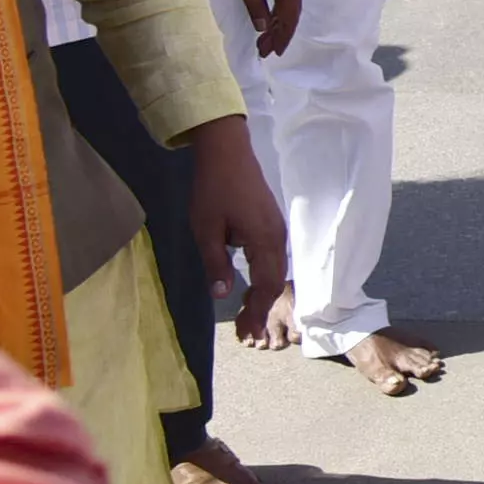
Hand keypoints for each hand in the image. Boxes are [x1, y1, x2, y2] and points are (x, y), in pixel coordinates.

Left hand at [182, 114, 290, 343]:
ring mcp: (277, 228)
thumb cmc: (213, 190)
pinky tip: (252, 285)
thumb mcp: (206, 230)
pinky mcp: (271, 222)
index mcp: (264, 240)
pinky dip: (264, 277)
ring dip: (264, 294)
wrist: (227, 152)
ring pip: (276, 270)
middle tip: (247, 331)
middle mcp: (277, 237)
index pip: (267, 285)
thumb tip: (222, 295)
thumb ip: (216, 264)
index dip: (258, 310)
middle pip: (276, 280)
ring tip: (248, 313)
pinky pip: (273, 258)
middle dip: (262, 307)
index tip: (247, 331)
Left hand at [228, 0, 304, 57]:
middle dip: (278, 36)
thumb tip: (263, 27)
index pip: (288, 21)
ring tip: (264, 40)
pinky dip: (280, 13)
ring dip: (279, 25)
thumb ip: (256, 7)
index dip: (282, 39)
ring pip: (290, 9)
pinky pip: (288, 0)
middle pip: (291, 17)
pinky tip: (271, 20)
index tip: (273, 53)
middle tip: (263, 51)